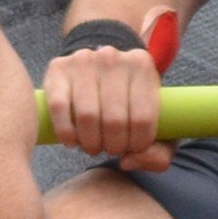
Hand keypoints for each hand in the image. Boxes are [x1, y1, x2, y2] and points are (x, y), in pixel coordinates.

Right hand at [42, 41, 172, 170]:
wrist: (97, 66)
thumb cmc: (128, 97)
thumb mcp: (155, 117)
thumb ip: (159, 150)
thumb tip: (128, 161)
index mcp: (143, 65)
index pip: (144, 117)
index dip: (137, 144)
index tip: (132, 150)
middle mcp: (113, 58)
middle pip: (114, 119)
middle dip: (112, 145)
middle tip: (110, 150)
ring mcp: (83, 61)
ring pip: (86, 116)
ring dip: (89, 142)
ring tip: (93, 147)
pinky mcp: (58, 70)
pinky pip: (60, 109)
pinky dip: (65, 132)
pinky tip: (72, 141)